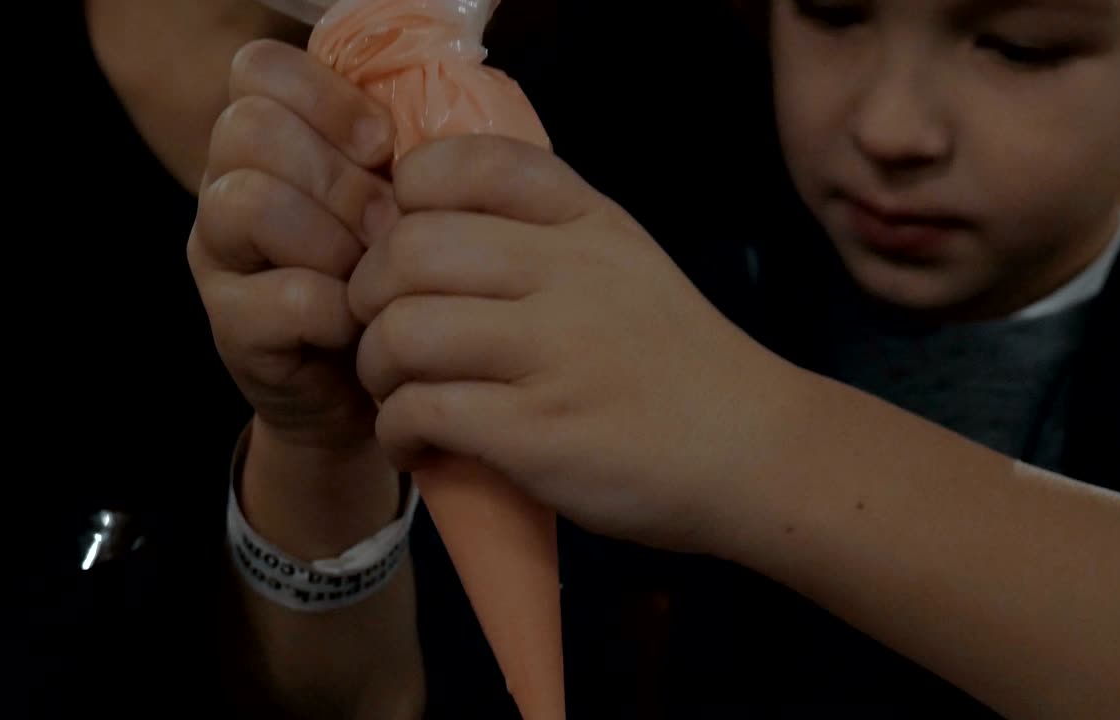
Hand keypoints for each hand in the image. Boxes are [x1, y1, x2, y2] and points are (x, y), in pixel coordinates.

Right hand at [188, 39, 400, 451]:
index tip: (383, 147)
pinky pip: (286, 294)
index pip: (260, 69)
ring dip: (332, 239)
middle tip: (388, 227)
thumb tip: (430, 136)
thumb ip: (403, 159)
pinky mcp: (231, 326)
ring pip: (250, 202)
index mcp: (270, 141)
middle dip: (340, 177)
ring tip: (369, 275)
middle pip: (252, 129)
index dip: (327, 97)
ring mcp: (219, 256)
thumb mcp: (405, 208)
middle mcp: (227, 185)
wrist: (378, 392)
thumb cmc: (398, 282)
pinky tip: (357, 326)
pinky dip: (338, 310)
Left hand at [349, 136, 794, 550]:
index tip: (408, 253)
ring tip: (398, 393)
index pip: (459, 163)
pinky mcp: (540, 433)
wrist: (751, 449)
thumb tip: (412, 231)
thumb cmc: (675, 361)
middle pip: (407, 250)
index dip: (404, 203)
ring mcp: (556, 353)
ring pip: (402, 331)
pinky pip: (421, 410)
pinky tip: (416, 441)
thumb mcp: (625, 262)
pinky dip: (396, 429)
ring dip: (375, 367)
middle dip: (368, 296)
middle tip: (384, 333)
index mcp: (586, 221)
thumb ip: (540, 231)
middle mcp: (570, 272)